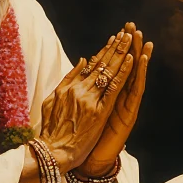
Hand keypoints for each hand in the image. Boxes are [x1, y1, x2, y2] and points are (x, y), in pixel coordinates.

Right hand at [39, 32, 135, 172]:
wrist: (51, 152)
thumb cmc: (50, 131)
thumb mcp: (52, 101)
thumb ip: (67, 80)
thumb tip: (82, 61)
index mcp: (68, 87)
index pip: (90, 65)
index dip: (104, 51)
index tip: (113, 38)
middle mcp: (79, 90)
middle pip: (102, 64)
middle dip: (116, 46)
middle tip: (127, 31)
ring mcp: (89, 100)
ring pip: (109, 72)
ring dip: (121, 53)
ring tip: (131, 38)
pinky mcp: (99, 112)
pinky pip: (114, 88)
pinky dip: (123, 73)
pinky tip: (131, 60)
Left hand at [76, 22, 152, 177]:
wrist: (81, 158)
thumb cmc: (78, 134)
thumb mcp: (77, 104)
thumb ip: (81, 84)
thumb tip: (83, 62)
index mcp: (104, 94)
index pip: (113, 66)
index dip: (117, 48)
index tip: (120, 30)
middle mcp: (117, 98)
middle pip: (125, 67)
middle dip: (129, 47)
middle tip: (133, 27)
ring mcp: (124, 105)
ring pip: (133, 76)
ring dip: (139, 57)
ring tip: (144, 40)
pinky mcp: (127, 113)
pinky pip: (134, 91)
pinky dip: (137, 75)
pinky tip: (141, 60)